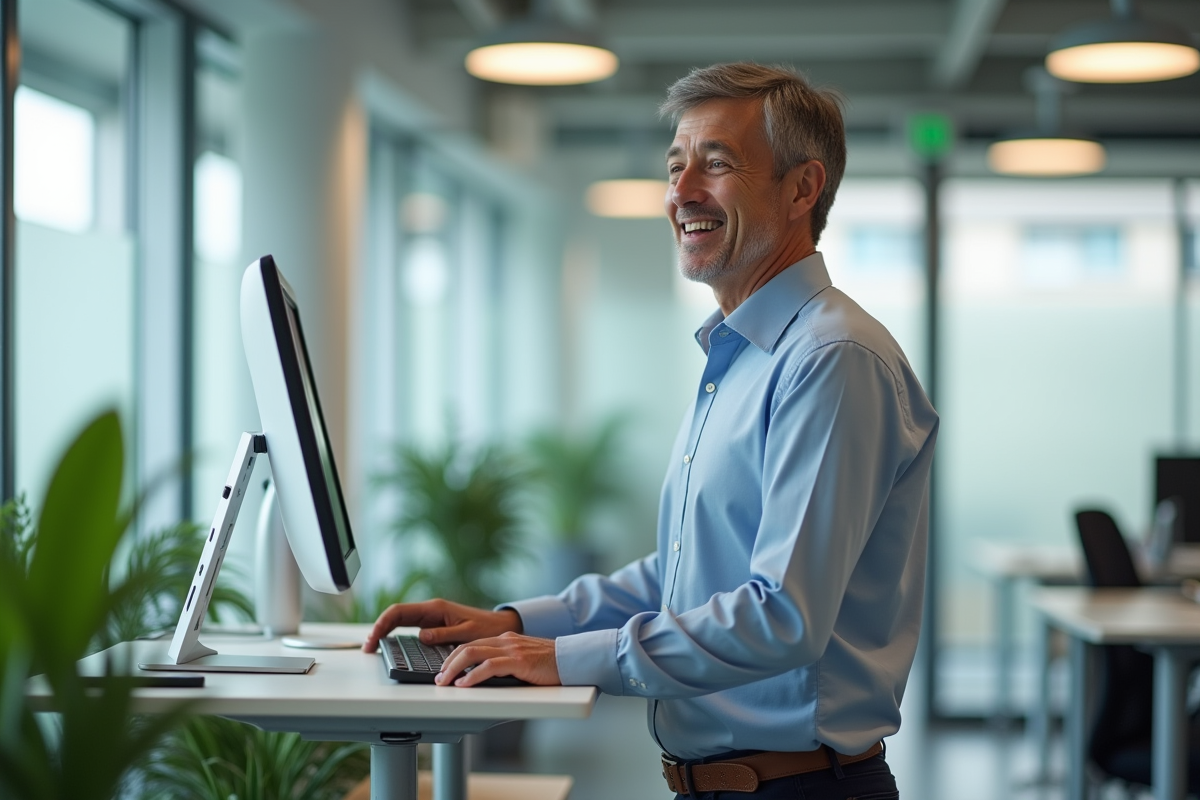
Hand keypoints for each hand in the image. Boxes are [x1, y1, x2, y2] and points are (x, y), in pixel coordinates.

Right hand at [361, 599, 522, 652]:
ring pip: (400, 620)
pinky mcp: (434, 624)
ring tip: (374, 646)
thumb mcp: (467, 633)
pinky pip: (409, 626)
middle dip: (378, 629)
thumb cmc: (487, 628)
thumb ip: (444, 634)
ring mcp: (431, 617)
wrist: (500, 625)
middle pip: (396, 615)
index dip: (382, 624)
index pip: (400, 612)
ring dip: (385, 631)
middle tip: (367, 647)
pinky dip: (396, 633)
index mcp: (435, 608)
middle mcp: (430, 610)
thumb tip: (422, 637)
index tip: (373, 638)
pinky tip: (390, 644)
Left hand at [435, 631, 560, 686]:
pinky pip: (489, 667)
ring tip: (445, 682)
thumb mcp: (523, 658)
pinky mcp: (519, 661)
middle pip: (466, 647)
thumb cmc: (550, 664)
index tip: (444, 670)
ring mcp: (511, 649)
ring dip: (454, 669)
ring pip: (472, 653)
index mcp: (505, 639)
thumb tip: (483, 676)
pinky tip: (464, 684)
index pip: (471, 644)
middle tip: (439, 678)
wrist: (572, 659)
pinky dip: (472, 675)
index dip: (453, 657)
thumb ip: (505, 662)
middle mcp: (505, 640)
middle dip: (447, 663)